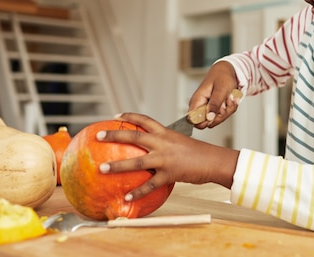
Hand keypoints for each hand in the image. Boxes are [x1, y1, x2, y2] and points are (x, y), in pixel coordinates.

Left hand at [96, 113, 238, 201]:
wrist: (214, 161)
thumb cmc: (198, 153)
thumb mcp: (180, 142)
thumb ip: (164, 145)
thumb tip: (151, 150)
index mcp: (166, 133)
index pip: (145, 120)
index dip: (130, 116)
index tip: (116, 115)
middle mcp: (163, 143)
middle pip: (135, 136)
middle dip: (115, 135)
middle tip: (99, 135)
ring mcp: (166, 159)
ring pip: (137, 161)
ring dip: (118, 165)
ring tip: (102, 169)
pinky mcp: (170, 174)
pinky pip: (150, 184)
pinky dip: (137, 192)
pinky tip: (126, 196)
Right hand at [190, 61, 241, 128]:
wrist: (228, 71)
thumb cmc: (222, 77)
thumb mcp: (220, 89)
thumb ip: (214, 104)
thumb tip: (208, 118)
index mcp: (196, 101)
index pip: (193, 120)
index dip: (204, 122)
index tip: (214, 114)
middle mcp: (201, 107)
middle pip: (209, 123)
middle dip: (222, 113)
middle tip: (226, 100)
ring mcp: (209, 109)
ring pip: (219, 119)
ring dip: (228, 109)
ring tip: (229, 96)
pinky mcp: (216, 110)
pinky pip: (224, 115)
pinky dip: (230, 107)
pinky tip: (230, 98)